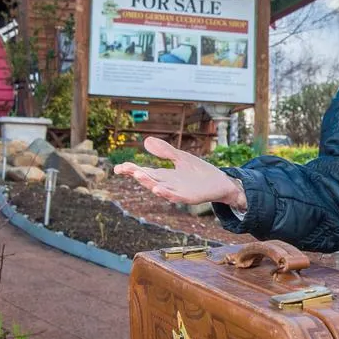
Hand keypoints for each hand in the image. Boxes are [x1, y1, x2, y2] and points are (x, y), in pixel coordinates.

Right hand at [113, 137, 246, 210]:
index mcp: (164, 175)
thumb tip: (145, 141)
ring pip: (160, 188)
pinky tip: (158, 189)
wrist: (221, 183)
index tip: (117, 168)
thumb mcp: (180, 157)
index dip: (131, 170)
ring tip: (138, 175)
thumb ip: (165, 151)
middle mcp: (168, 184)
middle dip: (137, 174)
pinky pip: (176, 196)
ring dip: (148, 183)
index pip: (144, 171)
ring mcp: (178, 191)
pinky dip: (166, 193)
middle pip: (149, 179)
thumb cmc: (199, 172)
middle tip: (125, 169)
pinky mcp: (189, 197)